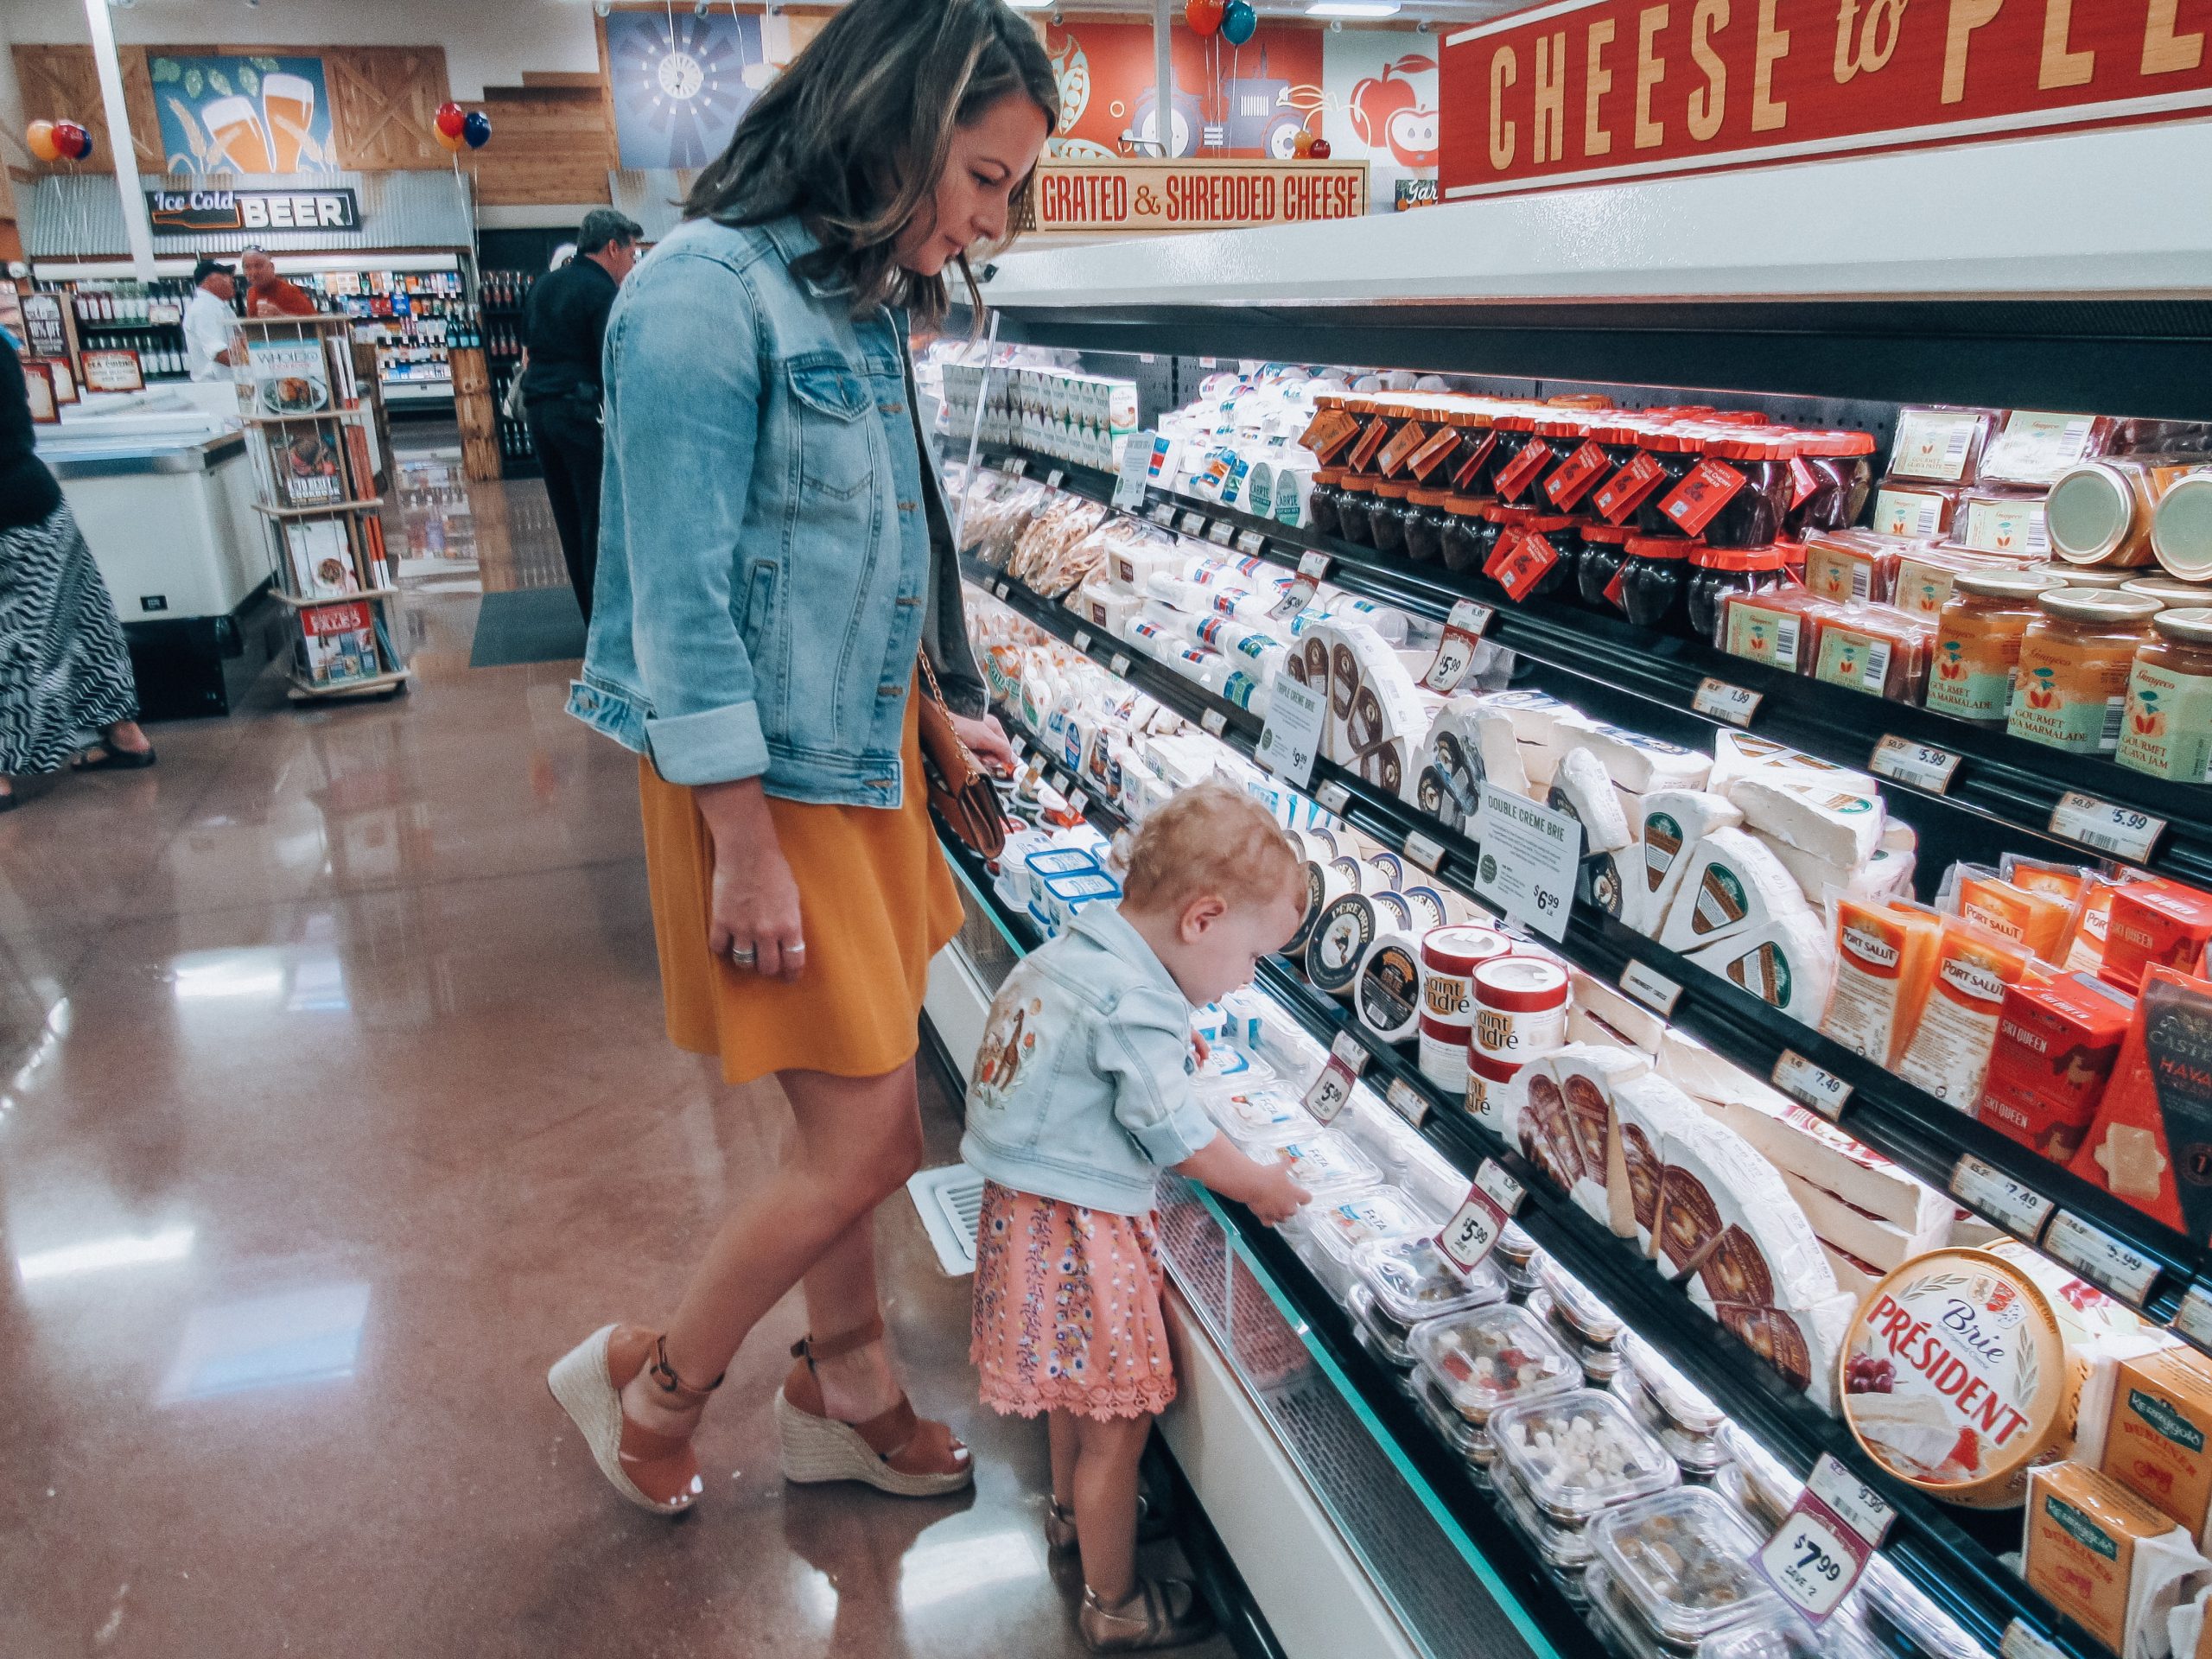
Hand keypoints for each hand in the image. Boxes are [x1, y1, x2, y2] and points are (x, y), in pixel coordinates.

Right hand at [696, 778, 805, 979]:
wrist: (748, 851)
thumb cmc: (774, 869)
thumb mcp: (793, 897)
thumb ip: (790, 922)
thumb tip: (789, 941)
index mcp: (790, 925)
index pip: (793, 962)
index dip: (791, 974)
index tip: (789, 977)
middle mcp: (767, 932)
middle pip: (767, 967)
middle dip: (768, 967)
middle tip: (766, 962)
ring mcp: (743, 928)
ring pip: (744, 962)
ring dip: (746, 960)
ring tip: (746, 952)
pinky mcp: (721, 921)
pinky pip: (719, 948)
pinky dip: (722, 948)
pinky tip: (726, 941)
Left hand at [951, 710, 1015, 776]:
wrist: (939, 722)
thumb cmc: (964, 727)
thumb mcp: (986, 738)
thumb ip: (1002, 749)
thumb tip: (1014, 760)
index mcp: (994, 727)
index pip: (1005, 748)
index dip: (1000, 756)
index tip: (991, 760)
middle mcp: (987, 732)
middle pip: (994, 753)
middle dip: (987, 758)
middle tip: (979, 756)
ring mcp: (976, 739)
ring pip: (983, 756)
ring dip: (977, 758)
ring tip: (969, 753)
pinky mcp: (967, 744)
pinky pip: (973, 755)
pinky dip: (969, 757)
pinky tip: (964, 754)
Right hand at [1244, 1152, 1310, 1226]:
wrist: (1253, 1184)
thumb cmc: (1268, 1175)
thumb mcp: (1279, 1167)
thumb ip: (1285, 1163)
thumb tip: (1287, 1157)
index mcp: (1295, 1194)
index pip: (1307, 1198)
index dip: (1304, 1196)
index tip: (1301, 1194)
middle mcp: (1288, 1207)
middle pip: (1295, 1211)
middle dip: (1290, 1206)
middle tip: (1283, 1198)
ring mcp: (1277, 1214)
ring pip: (1283, 1219)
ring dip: (1281, 1214)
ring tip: (1275, 1206)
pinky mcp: (1265, 1217)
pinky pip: (1270, 1223)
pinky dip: (1269, 1220)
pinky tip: (1266, 1215)